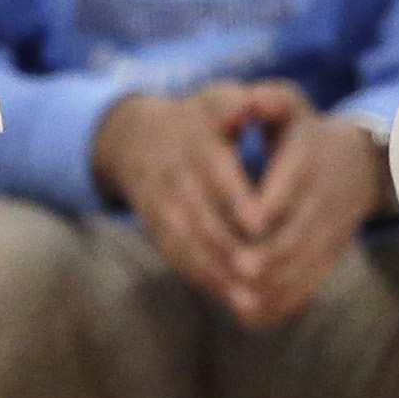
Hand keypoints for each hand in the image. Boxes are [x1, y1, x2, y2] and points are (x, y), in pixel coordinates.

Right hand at [91, 85, 268, 308]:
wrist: (138, 137)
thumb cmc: (198, 119)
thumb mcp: (215, 100)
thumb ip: (236, 103)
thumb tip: (249, 100)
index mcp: (192, 139)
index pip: (213, 171)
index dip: (234, 196)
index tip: (259, 221)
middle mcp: (172, 173)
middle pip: (198, 215)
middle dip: (227, 246)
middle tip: (260, 271)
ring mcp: (159, 203)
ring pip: (186, 242)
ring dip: (217, 272)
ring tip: (251, 295)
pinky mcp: (155, 228)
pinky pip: (176, 256)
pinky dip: (204, 279)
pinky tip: (232, 297)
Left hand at [232, 88, 385, 328]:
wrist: (356, 163)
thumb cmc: (305, 131)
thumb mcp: (289, 106)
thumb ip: (266, 101)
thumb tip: (244, 102)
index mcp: (310, 160)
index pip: (293, 184)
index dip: (272, 202)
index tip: (246, 220)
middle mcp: (324, 200)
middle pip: (300, 231)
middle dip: (270, 253)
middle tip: (238, 267)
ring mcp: (330, 232)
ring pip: (305, 264)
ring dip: (274, 284)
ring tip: (238, 296)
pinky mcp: (329, 256)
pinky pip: (310, 283)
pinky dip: (283, 300)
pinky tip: (251, 311)